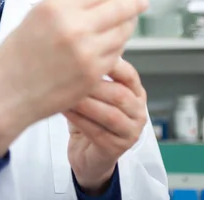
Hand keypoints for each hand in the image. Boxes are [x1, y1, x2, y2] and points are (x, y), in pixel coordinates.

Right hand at [0, 0, 148, 155]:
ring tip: (125, 19)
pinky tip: (112, 40)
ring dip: (128, 22)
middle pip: (122, 6)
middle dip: (135, 0)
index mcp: (57, 7)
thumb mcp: (39, 14)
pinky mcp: (94, 74)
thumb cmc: (19, 52)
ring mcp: (87, 53)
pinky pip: (118, 52)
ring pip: (124, 30)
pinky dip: (118, 44)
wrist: (8, 92)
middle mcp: (74, 28)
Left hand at [64, 59, 147, 194]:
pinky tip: (65, 110)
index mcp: (136, 94)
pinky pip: (96, 131)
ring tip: (65, 93)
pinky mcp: (116, 149)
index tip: (89, 55)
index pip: (129, 75)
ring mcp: (130, 133)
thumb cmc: (90, 119)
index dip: (112, 65)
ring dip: (85, 103)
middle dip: (93, 84)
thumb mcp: (95, 93)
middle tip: (70, 75)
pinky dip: (79, 119)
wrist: (88, 155)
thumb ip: (94, 74)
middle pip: (119, 95)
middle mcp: (138, 113)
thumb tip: (80, 47)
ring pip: (109, 114)